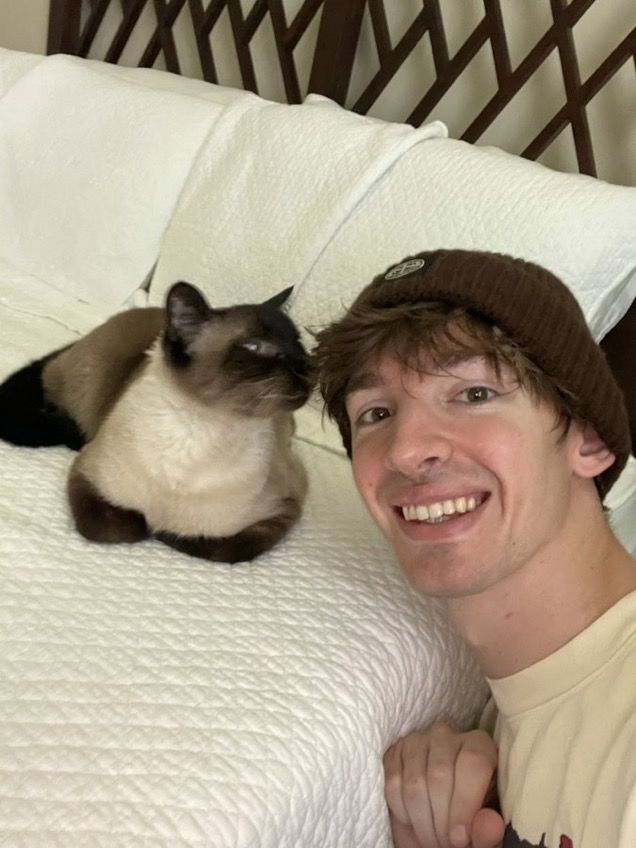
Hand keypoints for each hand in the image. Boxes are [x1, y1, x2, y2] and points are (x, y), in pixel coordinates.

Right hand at [384, 722, 503, 847]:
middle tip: (445, 843)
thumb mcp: (482, 830)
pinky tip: (414, 820)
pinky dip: (402, 811)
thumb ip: (487, 829)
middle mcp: (446, 735)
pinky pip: (392, 784)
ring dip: (421, 820)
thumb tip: (491, 824)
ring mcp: (417, 740)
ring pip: (414, 783)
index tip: (460, 838)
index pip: (473, 764)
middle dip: (440, 820)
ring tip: (432, 837)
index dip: (465, 804)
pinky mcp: (394, 752)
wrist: (439, 819)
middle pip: (440, 776)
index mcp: (479, 745)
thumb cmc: (467, 820)